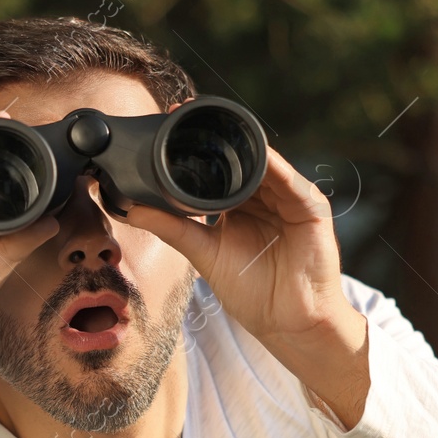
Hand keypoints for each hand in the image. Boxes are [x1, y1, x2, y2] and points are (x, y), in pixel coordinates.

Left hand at [119, 101, 369, 426]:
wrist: (289, 322)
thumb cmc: (251, 293)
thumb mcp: (202, 253)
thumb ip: (169, 226)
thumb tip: (128, 208)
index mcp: (238, 205)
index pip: (216, 167)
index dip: (194, 148)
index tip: (166, 123)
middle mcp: (263, 196)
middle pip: (239, 157)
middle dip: (214, 137)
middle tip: (181, 114)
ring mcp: (288, 198)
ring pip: (262, 161)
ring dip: (240, 144)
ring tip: (212, 127)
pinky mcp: (310, 205)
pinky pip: (288, 178)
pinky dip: (270, 165)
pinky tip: (252, 156)